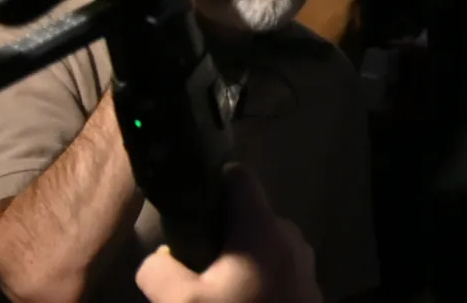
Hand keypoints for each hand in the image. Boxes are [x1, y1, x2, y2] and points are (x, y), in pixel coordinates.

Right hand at [134, 166, 319, 302]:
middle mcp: (291, 236)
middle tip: (193, 261)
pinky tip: (237, 300)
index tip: (190, 197)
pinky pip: (276, 267)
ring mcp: (305, 262)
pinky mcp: (309, 287)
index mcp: (264, 228)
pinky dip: (255, 277)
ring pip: (262, 244)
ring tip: (213, 289)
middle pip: (248, 216)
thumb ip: (157, 270)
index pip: (239, 177)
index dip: (213, 180)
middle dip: (220, 233)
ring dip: (237, 260)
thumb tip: (159, 259)